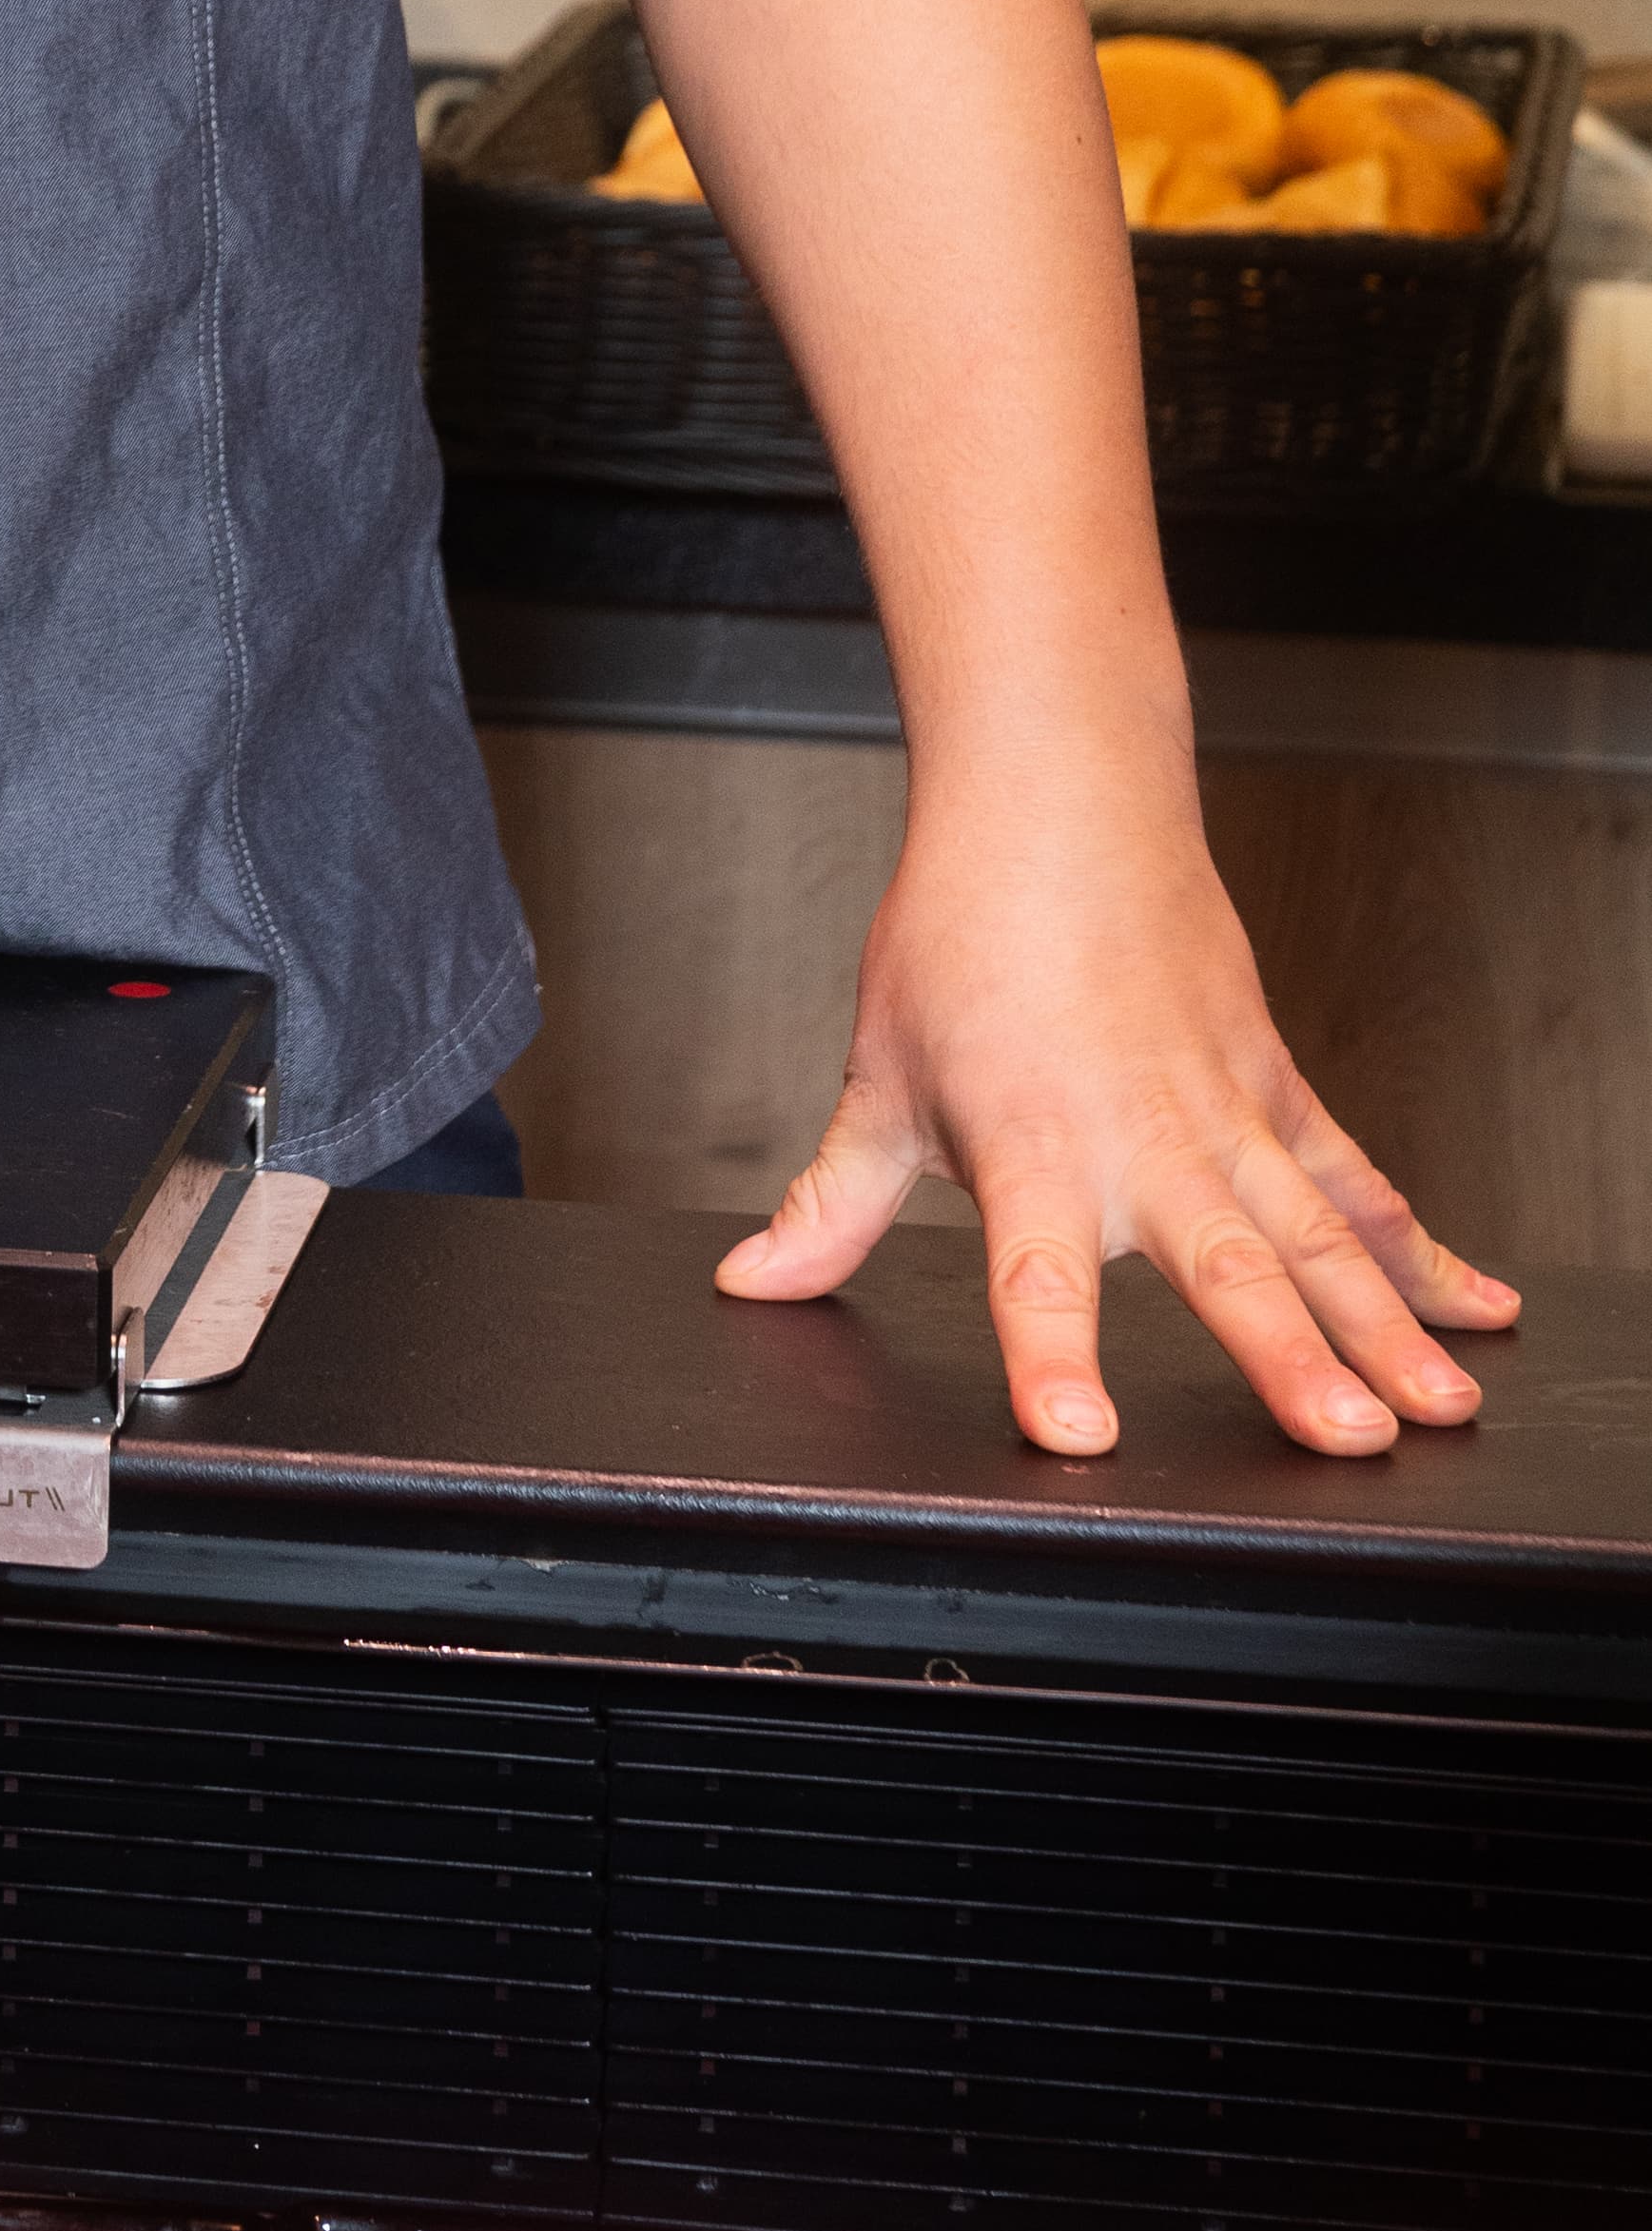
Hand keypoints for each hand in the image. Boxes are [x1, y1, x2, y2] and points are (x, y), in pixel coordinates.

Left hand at [715, 768, 1518, 1454]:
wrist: (1058, 796)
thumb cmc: (963, 928)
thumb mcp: (877, 1073)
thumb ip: (831, 1202)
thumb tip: (754, 1279)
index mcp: (1030, 1142)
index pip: (1033, 1270)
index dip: (1052, 1356)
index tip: (1075, 1434)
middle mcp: (1141, 1134)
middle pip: (1222, 1261)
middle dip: (1289, 1357)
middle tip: (1347, 1434)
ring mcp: (1223, 1108)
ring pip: (1318, 1230)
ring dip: (1385, 1321)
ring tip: (1439, 1409)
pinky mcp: (1273, 1082)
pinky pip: (1356, 1177)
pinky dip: (1421, 1246)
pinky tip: (1477, 1309)